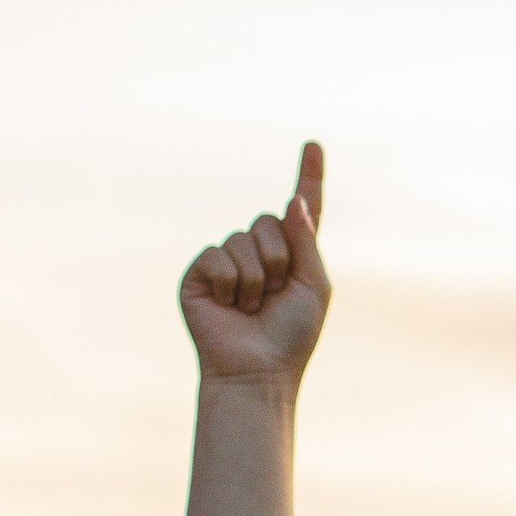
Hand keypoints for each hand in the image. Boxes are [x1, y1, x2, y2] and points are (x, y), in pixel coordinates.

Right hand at [180, 141, 329, 386]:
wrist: (258, 371)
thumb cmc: (291, 336)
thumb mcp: (314, 286)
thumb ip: (307, 242)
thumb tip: (293, 201)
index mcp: (292, 255)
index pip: (301, 209)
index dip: (308, 176)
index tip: (314, 144)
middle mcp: (258, 252)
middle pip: (269, 220)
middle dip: (279, 259)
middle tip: (274, 296)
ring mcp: (226, 261)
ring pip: (244, 240)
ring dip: (256, 278)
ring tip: (251, 308)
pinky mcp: (200, 273)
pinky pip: (218, 255)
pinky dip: (230, 283)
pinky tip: (229, 307)